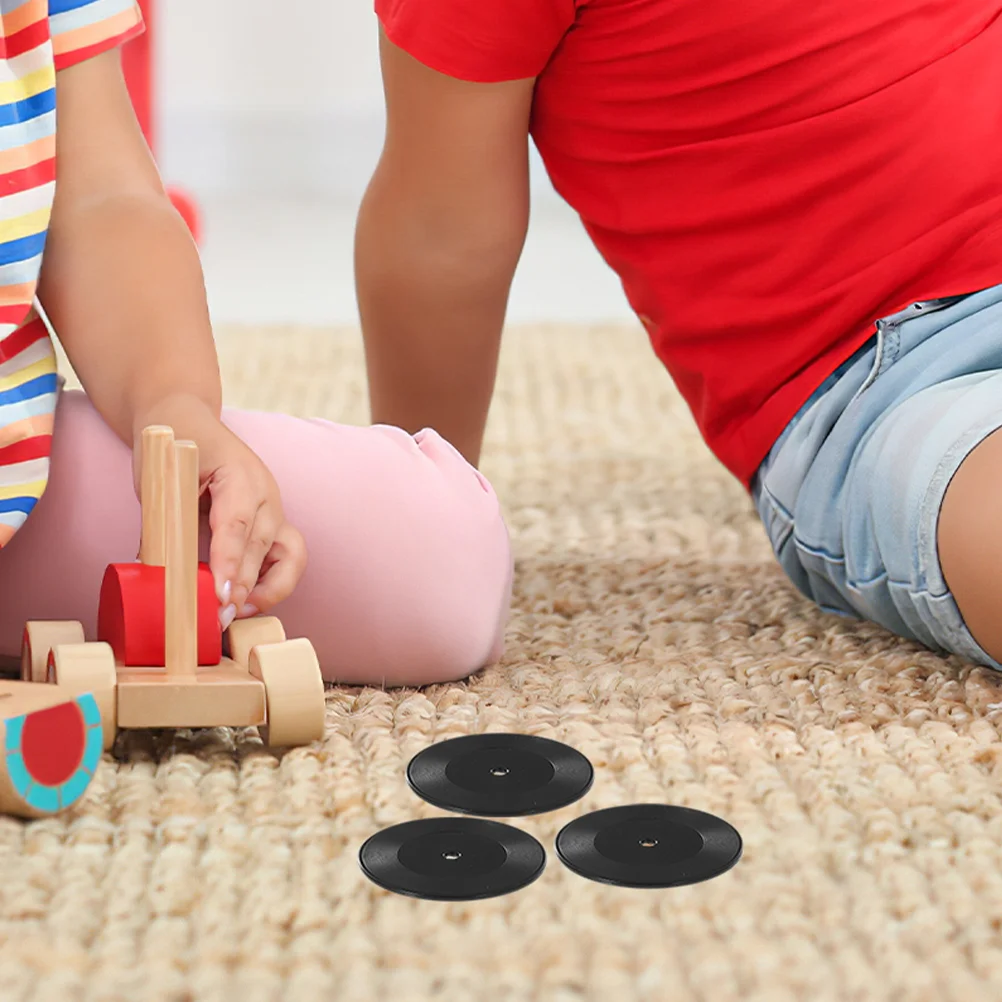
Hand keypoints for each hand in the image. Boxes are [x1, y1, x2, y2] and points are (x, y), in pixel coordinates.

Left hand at [132, 397, 306, 626]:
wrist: (186, 420)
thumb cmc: (170, 446)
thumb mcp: (158, 479)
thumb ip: (162, 524)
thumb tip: (156, 573)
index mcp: (238, 473)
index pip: (237, 524)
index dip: (229, 563)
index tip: (220, 595)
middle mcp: (265, 492)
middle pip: (264, 547)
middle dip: (243, 587)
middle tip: (218, 618)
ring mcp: (274, 509)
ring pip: (291, 555)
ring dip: (271, 590)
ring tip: (240, 611)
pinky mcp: (273, 524)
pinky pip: (287, 559)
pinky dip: (272, 584)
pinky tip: (247, 600)